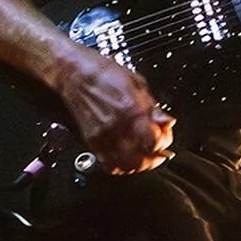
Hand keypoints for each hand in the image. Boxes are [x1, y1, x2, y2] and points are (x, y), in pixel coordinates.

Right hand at [53, 45, 173, 174]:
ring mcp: (103, 137)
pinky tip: (127, 158)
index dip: (165, 141)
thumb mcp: (137, 83)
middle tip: (159, 149)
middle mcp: (117, 128)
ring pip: (126, 166)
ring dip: (139, 165)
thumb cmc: (103, 73)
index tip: (165, 135)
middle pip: (142, 160)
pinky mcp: (92, 141)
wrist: (74, 74)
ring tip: (145, 156)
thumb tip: (166, 121)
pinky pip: (109, 165)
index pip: (155, 142)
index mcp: (131, 111)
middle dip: (155, 157)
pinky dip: (121, 166)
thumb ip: (152, 107)